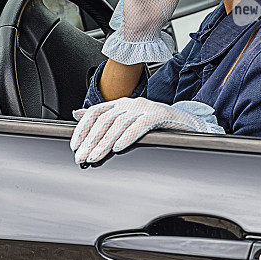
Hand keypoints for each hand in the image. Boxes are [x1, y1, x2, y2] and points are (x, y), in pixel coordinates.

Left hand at [70, 97, 222, 163]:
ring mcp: (144, 107)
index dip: (83, 129)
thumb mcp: (126, 119)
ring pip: (119, 124)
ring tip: (95, 157)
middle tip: (81, 157)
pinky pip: (140, 125)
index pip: (95, 112)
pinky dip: (127, 136)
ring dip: (104, 143)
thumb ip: (103, 116)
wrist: (185, 122)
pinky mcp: (159, 114)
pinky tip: (118, 148)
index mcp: (120, 103)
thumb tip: (76, 114)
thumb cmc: (154, 124)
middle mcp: (130, 103)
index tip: (75, 146)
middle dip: (91, 141)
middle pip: (105, 120)